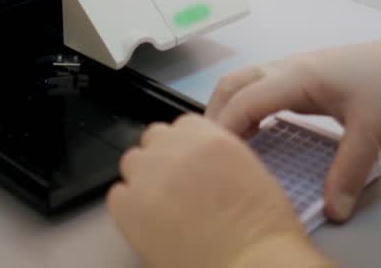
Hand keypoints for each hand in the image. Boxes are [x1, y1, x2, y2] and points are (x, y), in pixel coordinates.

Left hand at [108, 114, 325, 267]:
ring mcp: (148, 177)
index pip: (181, 126)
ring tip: (164, 208)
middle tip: (177, 189)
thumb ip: (215, 155)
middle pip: (153, 140)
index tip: (190, 165)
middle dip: (163, 160)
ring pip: (133, 164)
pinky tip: (151, 225)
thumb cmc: (263, 230)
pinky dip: (130, 208)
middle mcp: (174, 149)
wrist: (251, 264)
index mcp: (208, 136)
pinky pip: (118, 196)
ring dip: (145, 180)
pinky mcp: (128, 207)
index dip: (184, 148)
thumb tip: (197, 160)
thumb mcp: (249, 171)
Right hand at [205, 5, 380, 221]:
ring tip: (226, 145)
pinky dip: (247, 107)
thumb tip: (333, 209)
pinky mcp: (304, 76)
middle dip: (214, 115)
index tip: (212, 157)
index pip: (243, 100)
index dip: (223, 128)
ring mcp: (294, 69)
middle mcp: (287, 68)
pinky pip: (261, 88)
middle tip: (208, 152)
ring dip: (229, 109)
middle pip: (232, 84)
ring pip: (244, 82)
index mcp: (296, 76)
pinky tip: (257, 132)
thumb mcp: (372, 131)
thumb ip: (348, 171)